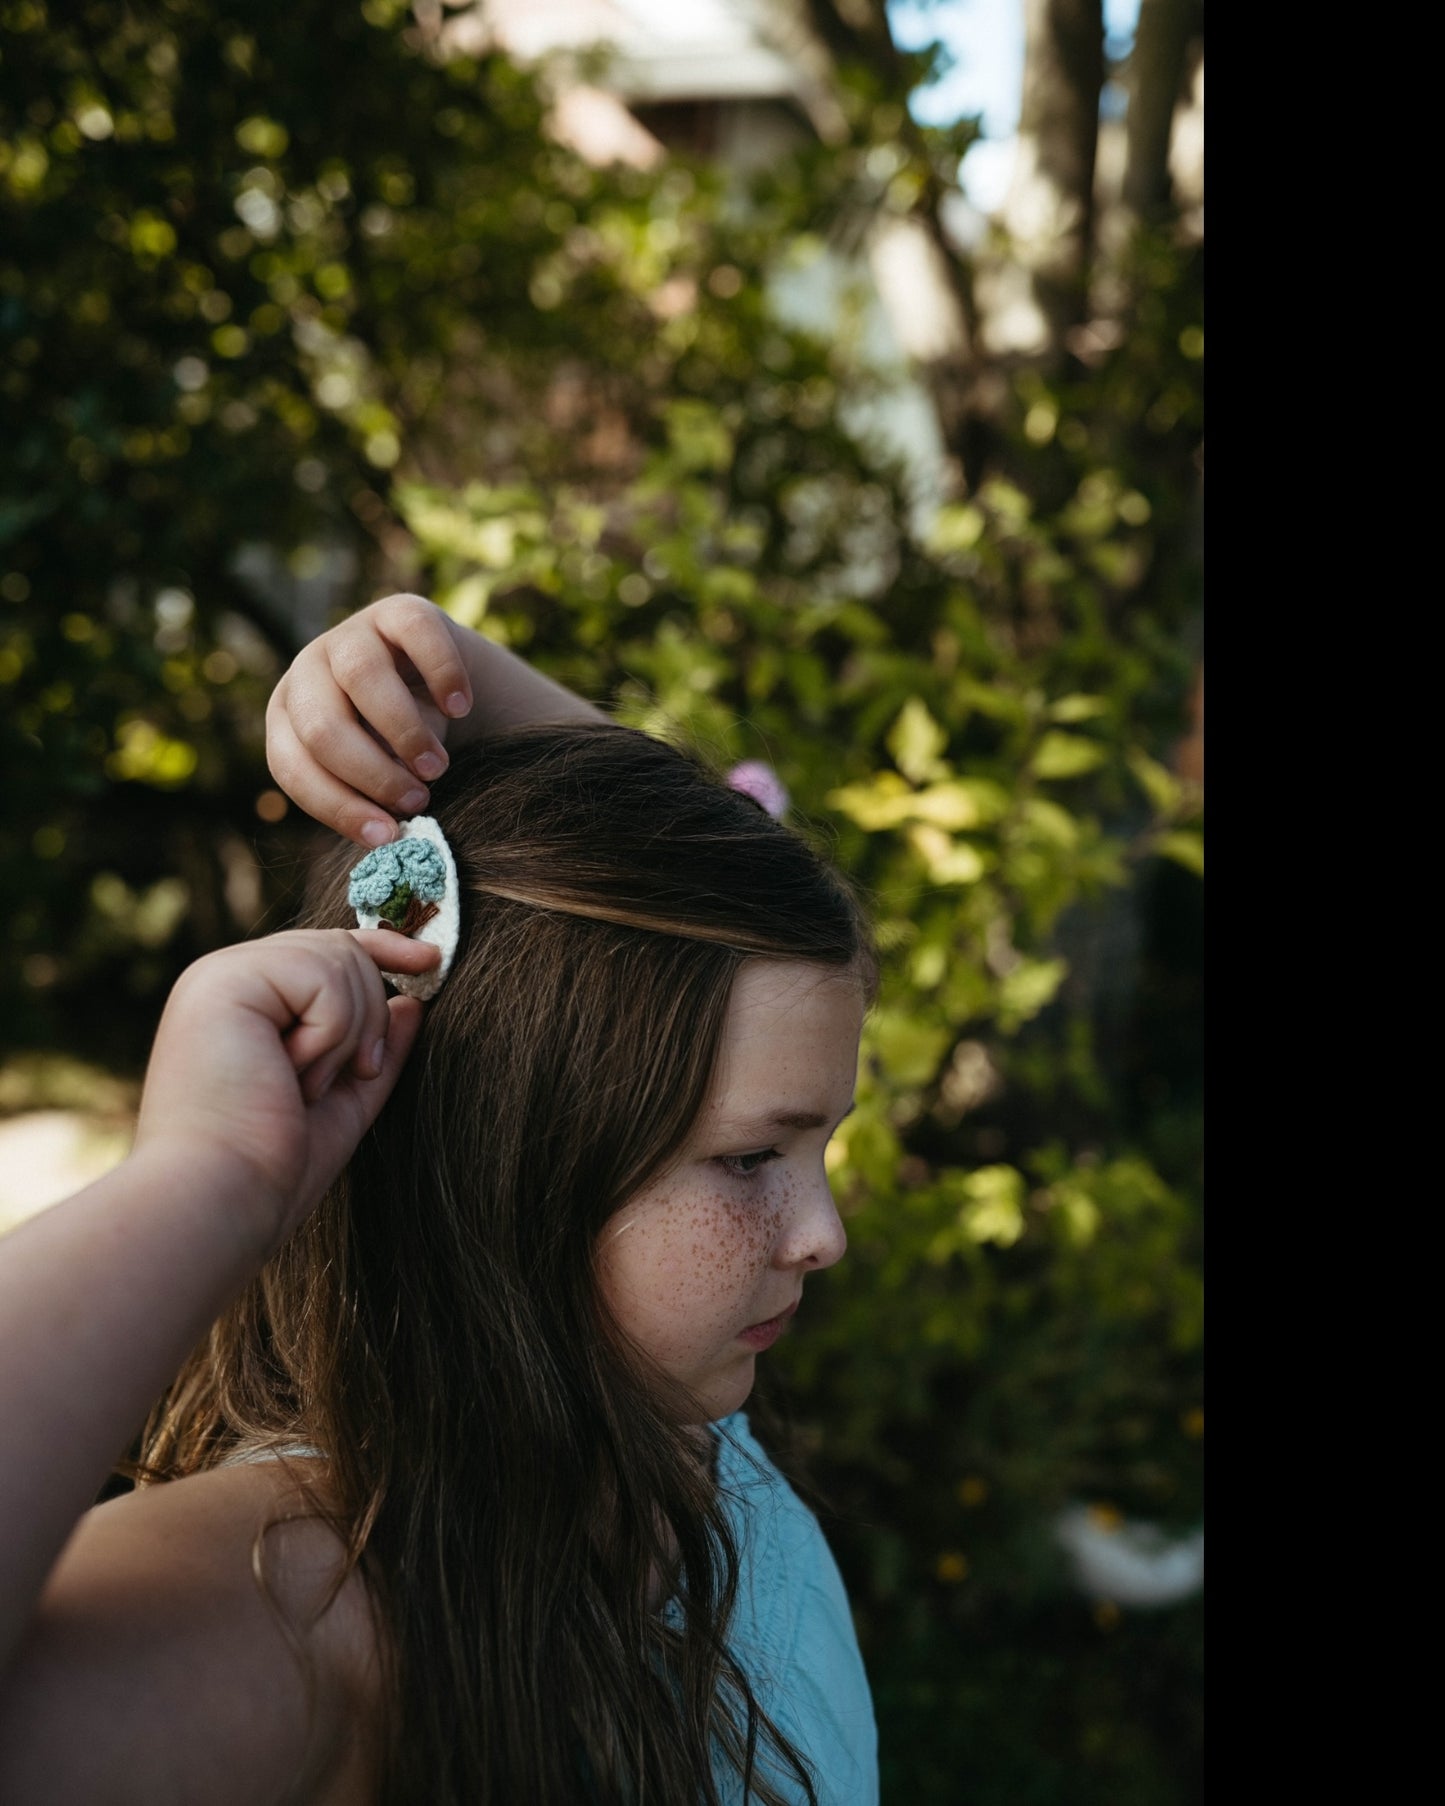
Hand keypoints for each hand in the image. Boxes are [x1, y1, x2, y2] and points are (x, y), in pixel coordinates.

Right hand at [134, 930, 437, 1258]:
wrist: (223, 1199)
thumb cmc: (273, 1166)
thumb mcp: (344, 1099)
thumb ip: (375, 1047)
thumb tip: (412, 1002)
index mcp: (243, 1004)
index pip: (324, 951)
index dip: (384, 948)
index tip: (432, 961)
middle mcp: (225, 980)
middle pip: (341, 950)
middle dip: (369, 1016)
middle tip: (351, 1075)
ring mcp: (220, 976)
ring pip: (339, 959)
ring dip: (348, 1035)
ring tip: (303, 1086)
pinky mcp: (223, 981)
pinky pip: (322, 977)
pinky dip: (330, 1035)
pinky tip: (289, 1075)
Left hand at [266, 594, 474, 846]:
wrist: (439, 685)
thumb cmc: (399, 744)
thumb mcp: (378, 770)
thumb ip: (373, 795)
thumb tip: (389, 832)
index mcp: (287, 717)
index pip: (293, 767)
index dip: (338, 807)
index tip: (386, 836)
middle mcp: (307, 670)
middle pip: (323, 725)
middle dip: (373, 773)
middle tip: (417, 801)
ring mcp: (351, 634)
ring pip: (363, 678)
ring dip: (405, 733)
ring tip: (436, 767)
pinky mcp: (399, 610)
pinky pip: (417, 637)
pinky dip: (442, 676)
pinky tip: (460, 708)